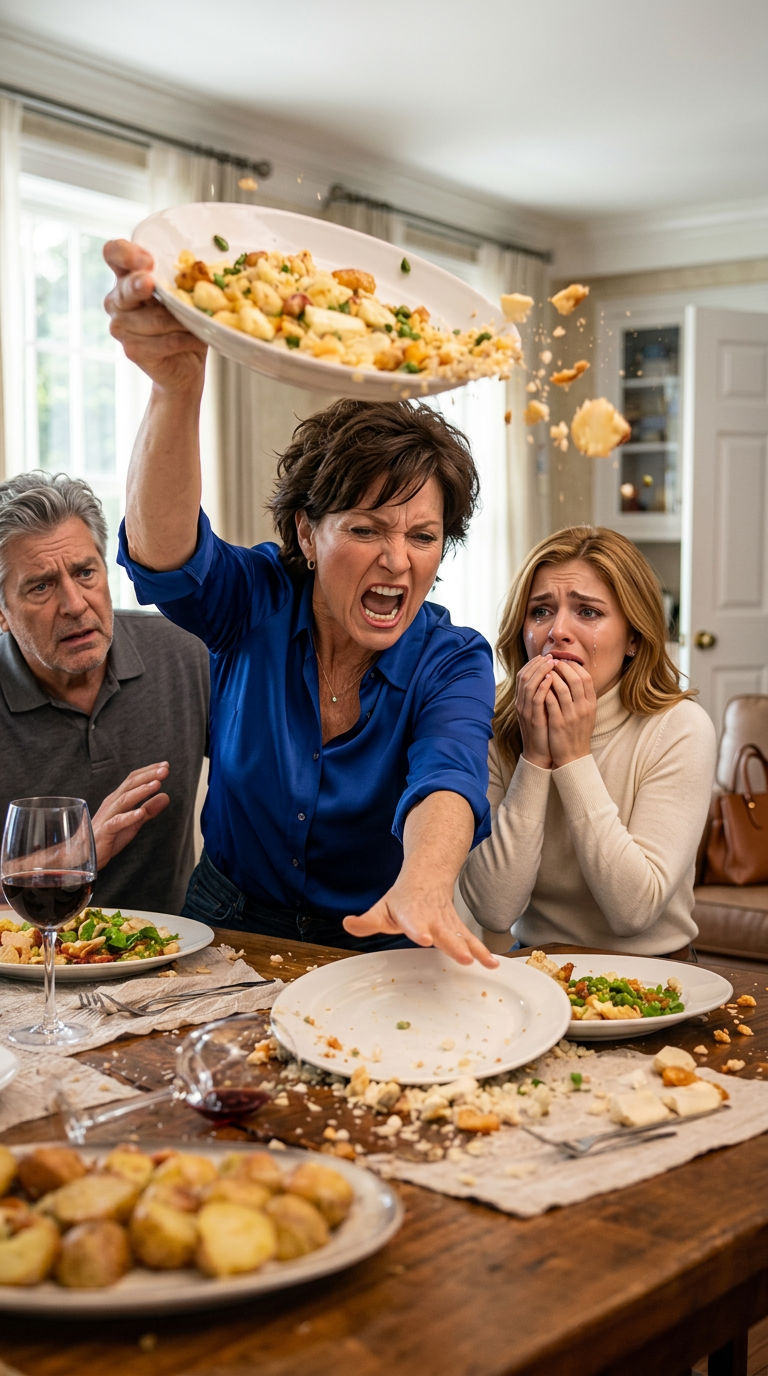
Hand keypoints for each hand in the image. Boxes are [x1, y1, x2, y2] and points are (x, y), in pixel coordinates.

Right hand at [91, 763, 170, 869]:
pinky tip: (140, 813)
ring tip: (156, 784)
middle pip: (130, 785)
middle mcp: (112, 804)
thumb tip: (166, 796)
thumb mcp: (133, 822)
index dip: (149, 771)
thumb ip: (149, 810)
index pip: (133, 780)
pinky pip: (116, 823)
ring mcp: (107, 816)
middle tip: (165, 769)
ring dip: (141, 791)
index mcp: (118, 799)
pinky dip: (129, 817)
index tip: (166, 765)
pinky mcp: (104, 832)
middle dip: (148, 776)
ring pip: (124, 800)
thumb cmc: (108, 837)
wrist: (83, 855)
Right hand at [103, 240, 206, 394]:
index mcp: (128, 276)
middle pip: (127, 288)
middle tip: (150, 283)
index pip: (114, 253)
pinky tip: (195, 340)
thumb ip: (184, 282)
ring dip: (182, 321)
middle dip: (140, 284)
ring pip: (154, 319)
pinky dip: (185, 340)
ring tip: (197, 323)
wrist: (186, 362)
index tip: (146, 261)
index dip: (125, 253)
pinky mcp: (132, 350)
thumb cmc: (184, 322)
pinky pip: (164, 342)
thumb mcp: (186, 296)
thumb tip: (199, 274)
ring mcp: (121, 326)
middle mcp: (118, 299)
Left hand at [343, 878, 498, 968]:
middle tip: (462, 957)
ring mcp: (447, 922)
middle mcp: (432, 917)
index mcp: (411, 912)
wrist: (427, 877)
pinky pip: (471, 940)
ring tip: (482, 962)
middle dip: (452, 944)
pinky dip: (482, 951)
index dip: (419, 930)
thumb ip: (367, 921)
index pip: (414, 922)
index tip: (424, 938)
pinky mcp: (457, 927)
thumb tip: (348, 924)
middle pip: (443, 932)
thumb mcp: (381, 908)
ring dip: (472, 948)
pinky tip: (492, 964)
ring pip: (461, 935)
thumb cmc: (402, 898)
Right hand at [516, 654, 554, 767]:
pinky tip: (551, 678)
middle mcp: (521, 704)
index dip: (533, 664)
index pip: (523, 675)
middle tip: (550, 656)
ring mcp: (525, 711)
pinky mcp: (532, 719)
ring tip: (552, 663)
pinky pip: (535, 699)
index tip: (546, 656)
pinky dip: (542, 686)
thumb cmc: (545, 731)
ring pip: (528, 685)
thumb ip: (545, 695)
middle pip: (523, 676)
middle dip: (537, 664)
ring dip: (540, 671)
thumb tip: (554, 677)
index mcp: (522, 701)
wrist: (541, 754)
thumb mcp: (543, 709)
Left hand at [545, 661, 596, 766]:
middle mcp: (584, 708)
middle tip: (552, 661)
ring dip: (552, 676)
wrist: (573, 755)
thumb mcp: (587, 713)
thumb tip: (575, 674)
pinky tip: (539, 685)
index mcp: (591, 704)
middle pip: (575, 679)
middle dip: (562, 667)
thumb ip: (583, 695)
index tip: (564, 661)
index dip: (574, 666)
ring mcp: (571, 715)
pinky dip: (545, 690)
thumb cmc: (577, 731)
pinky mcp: (558, 723)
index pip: (586, 678)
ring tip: (545, 670)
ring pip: (562, 688)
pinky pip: (550, 701)